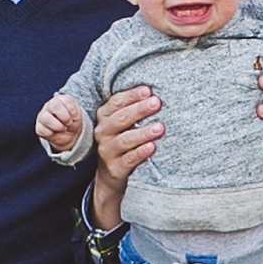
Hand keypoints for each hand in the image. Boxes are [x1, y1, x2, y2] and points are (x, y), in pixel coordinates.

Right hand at [37, 92, 85, 154]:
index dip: (72, 110)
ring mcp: (43, 116)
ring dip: (58, 125)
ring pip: (45, 117)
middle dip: (64, 116)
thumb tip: (72, 116)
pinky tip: (55, 132)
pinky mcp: (39, 127)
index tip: (75, 117)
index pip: (66, 100)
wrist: (69, 135)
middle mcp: (50, 105)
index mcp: (61, 99)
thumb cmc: (72, 122)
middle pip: (54, 105)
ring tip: (63, 128)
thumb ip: (75, 112)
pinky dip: (51, 133)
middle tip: (69, 122)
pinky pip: (42, 129)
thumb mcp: (77, 116)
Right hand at [90, 83, 162, 231]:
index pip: (116, 102)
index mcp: (104, 116)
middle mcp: (102, 132)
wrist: (111, 173)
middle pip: (121, 118)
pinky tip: (152, 147)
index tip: (149, 90)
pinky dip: (141, 153)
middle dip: (139, 110)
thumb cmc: (124, 140)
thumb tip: (157, 93)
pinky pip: (128, 159)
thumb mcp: (124, 123)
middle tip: (157, 103)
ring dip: (143, 133)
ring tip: (160, 127)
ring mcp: (107, 151)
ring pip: (125, 140)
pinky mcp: (114, 168)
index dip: (132, 95)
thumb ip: (134, 107)